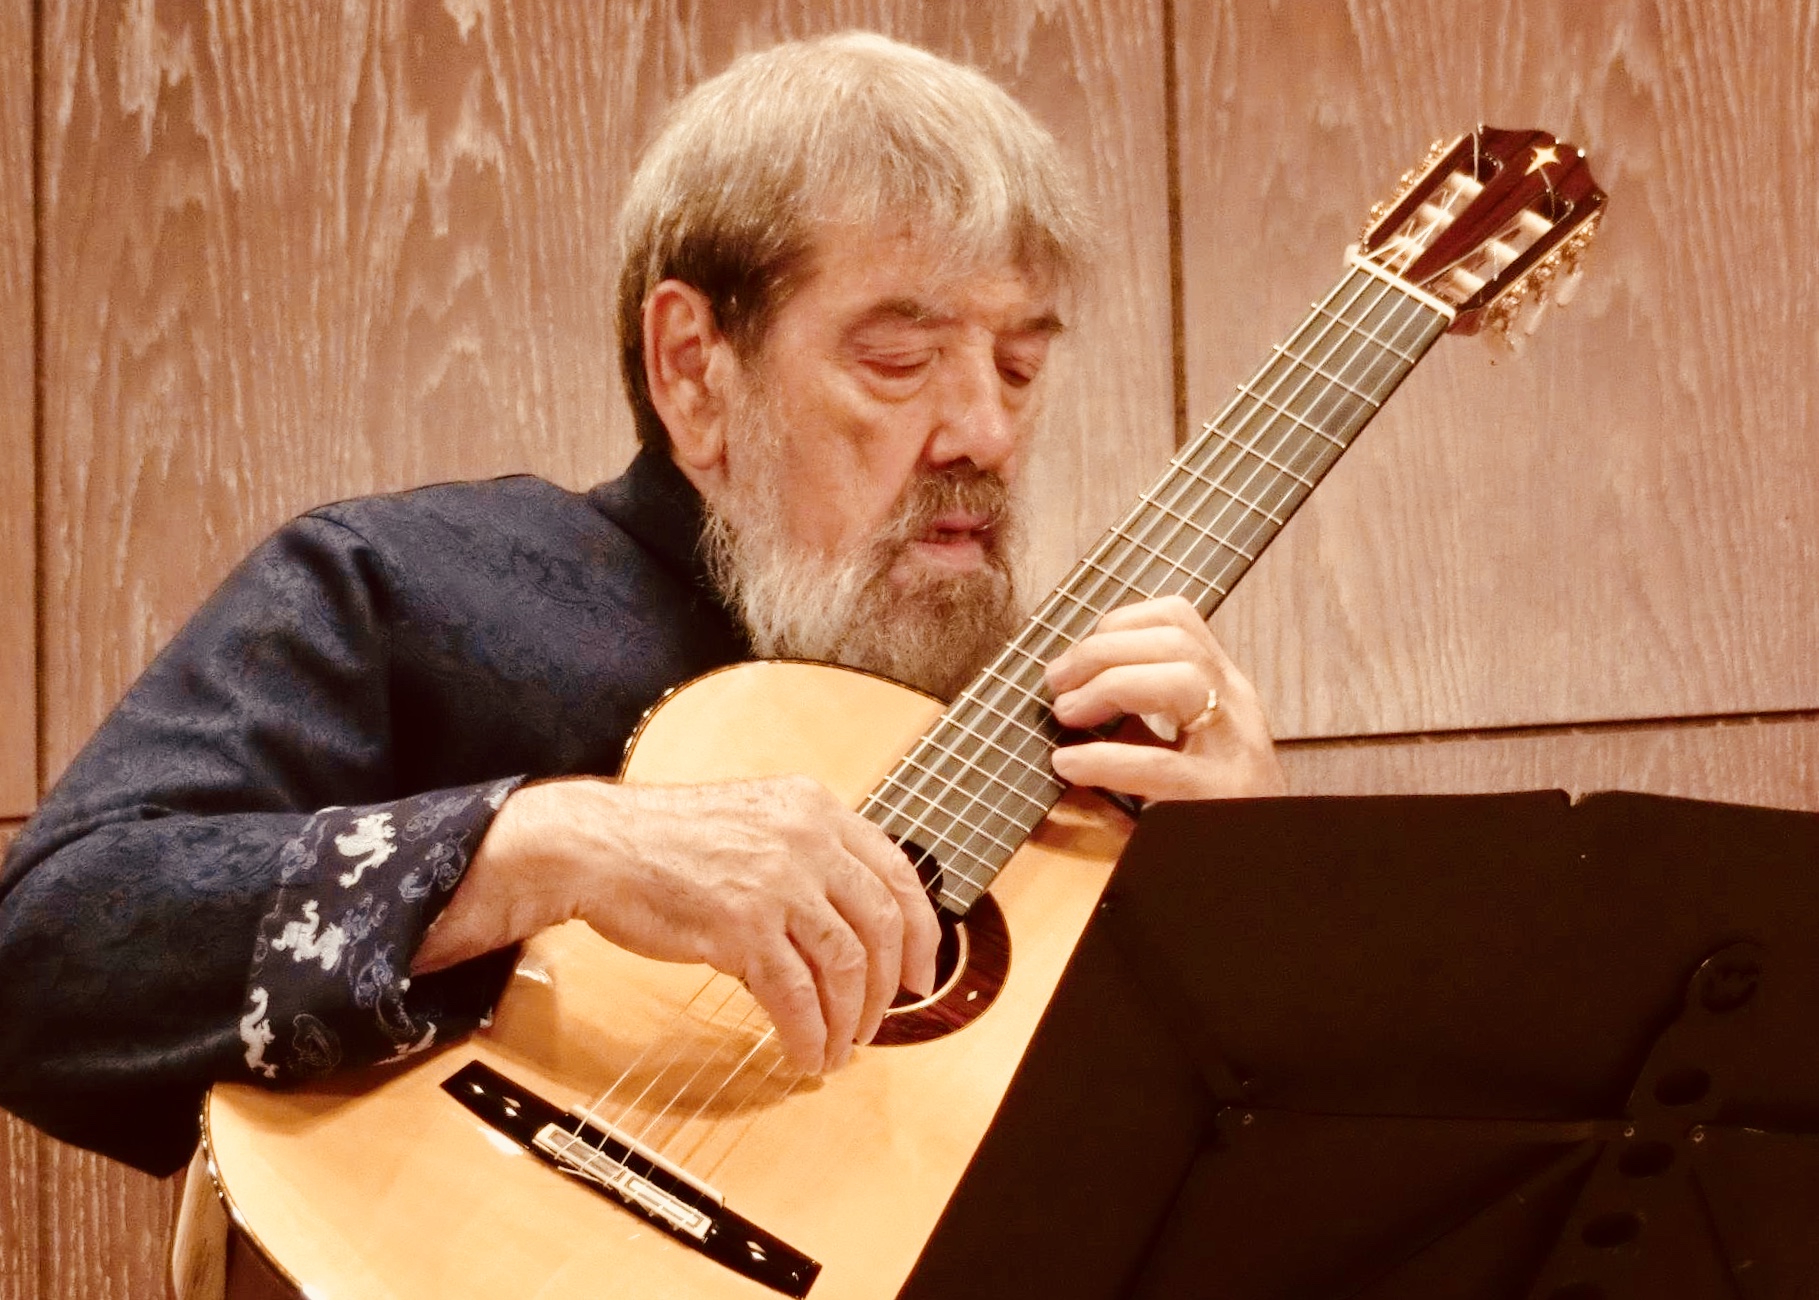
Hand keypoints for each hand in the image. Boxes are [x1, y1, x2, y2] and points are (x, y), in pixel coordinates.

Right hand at [412, 775, 939, 1073]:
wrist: (597, 847)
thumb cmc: (666, 843)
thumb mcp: (756, 821)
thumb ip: (808, 855)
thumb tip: (855, 926)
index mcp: (815, 808)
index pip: (898, 874)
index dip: (922, 933)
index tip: (921, 975)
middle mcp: (806, 838)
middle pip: (883, 925)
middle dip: (889, 988)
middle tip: (879, 1025)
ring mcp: (777, 881)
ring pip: (847, 967)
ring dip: (850, 1020)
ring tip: (839, 1049)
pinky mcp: (743, 926)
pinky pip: (797, 996)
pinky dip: (809, 1034)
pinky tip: (806, 1054)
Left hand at [1044, 595, 1285, 800]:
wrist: (1265, 860)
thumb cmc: (1215, 805)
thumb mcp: (1186, 747)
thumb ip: (1144, 717)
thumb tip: (1069, 694)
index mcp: (1224, 688)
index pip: (1179, 619)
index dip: (1120, 623)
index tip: (1078, 654)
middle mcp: (1236, 707)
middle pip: (1176, 642)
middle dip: (1102, 651)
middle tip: (1056, 684)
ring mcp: (1233, 750)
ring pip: (1180, 682)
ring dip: (1109, 687)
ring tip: (1067, 714)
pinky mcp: (1218, 797)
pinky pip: (1160, 765)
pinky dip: (1106, 759)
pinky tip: (1070, 765)